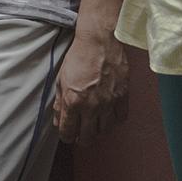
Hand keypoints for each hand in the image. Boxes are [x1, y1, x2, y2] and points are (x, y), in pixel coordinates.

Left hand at [52, 28, 129, 142]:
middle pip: (87, 137)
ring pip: (104, 131)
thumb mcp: (61, 79)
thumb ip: (59, 103)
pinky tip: (109, 115)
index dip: (66, 137)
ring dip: (97, 131)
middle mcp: (91, 106)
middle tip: (80, 134)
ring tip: (94, 124)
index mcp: (73, 101)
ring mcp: (108, 102)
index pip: (68, 131)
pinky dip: (114, 121)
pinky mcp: (122, 96)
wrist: (100, 41)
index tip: (67, 136)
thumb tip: (58, 120)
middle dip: (81, 139)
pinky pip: (120, 118)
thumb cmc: (78, 57)